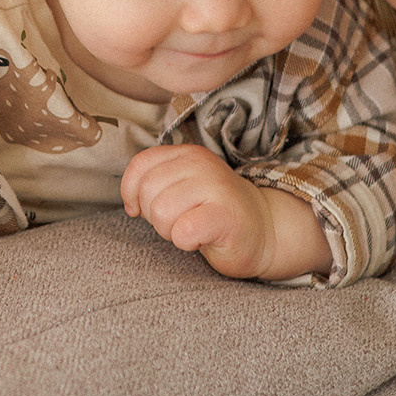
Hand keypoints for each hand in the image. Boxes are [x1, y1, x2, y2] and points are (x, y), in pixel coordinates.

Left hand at [120, 144, 331, 280]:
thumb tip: (130, 202)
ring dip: (170, 231)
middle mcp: (201, 164)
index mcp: (187, 154)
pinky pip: (184, 231)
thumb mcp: (183, 186)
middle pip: (147, 191)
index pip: (140, 166)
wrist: (264, 231)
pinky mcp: (226, 216)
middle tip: (179, 221)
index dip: (132, 193)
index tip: (142, 209)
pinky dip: (185, 242)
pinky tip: (200, 240)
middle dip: (154, 216)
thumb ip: (156, 182)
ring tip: (191, 229)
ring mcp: (215, 187)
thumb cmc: (214, 213)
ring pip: (161, 212)